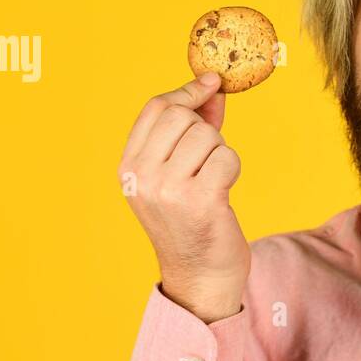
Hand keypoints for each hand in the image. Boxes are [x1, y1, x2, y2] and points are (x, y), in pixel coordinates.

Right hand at [119, 74, 248, 323]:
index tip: (212, 83)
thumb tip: (212, 88)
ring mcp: (168, 188)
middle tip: (209, 158)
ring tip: (213, 182)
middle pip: (182, 116)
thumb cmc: (194, 222)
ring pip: (207, 136)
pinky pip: (226, 158)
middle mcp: (142, 176)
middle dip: (206, 129)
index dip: (187, 92)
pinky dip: (232, 169)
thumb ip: (190, 130)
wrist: (201, 277)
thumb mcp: (177, 174)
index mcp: (129, 167)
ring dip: (221, 153)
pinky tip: (223, 193)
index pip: (155, 108)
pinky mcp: (200, 200)